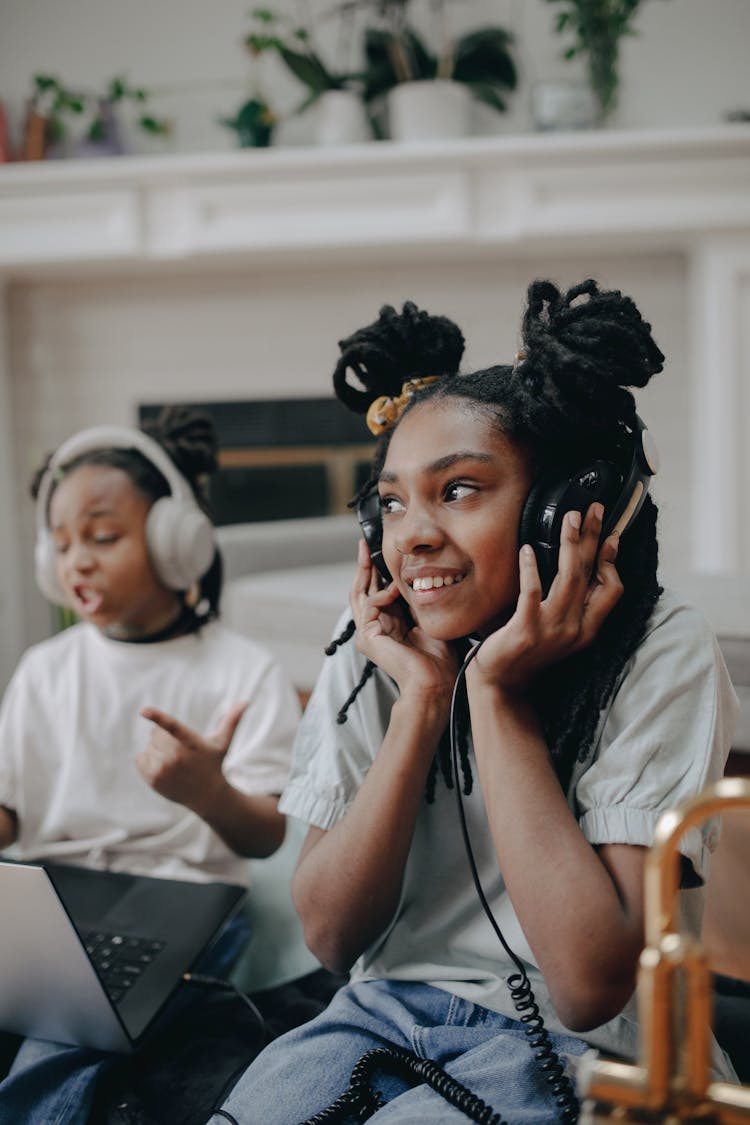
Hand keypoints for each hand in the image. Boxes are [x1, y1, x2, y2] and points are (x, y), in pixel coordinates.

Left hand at [136, 701, 247, 812]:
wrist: (208, 796)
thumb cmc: (213, 763)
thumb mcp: (223, 742)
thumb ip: (232, 720)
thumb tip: (246, 701)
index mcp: (191, 742)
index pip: (172, 727)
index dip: (157, 717)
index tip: (143, 710)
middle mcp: (177, 756)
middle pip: (156, 734)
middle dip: (164, 738)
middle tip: (179, 750)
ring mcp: (164, 769)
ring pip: (148, 746)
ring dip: (157, 750)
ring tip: (174, 761)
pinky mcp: (153, 779)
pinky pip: (140, 759)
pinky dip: (147, 760)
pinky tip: (163, 768)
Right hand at [350, 539, 457, 700]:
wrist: (436, 681)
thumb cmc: (438, 656)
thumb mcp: (426, 617)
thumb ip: (415, 599)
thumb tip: (416, 575)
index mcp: (388, 624)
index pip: (376, 591)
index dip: (375, 571)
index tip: (377, 549)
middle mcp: (374, 628)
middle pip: (362, 590)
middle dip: (364, 566)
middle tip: (364, 544)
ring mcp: (368, 633)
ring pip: (360, 594)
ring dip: (367, 573)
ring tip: (371, 554)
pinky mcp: (368, 638)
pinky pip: (370, 605)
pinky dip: (382, 593)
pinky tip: (396, 587)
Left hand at [468, 503, 622, 692]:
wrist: (500, 683)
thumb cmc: (526, 651)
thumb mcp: (559, 630)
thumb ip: (573, 604)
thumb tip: (583, 566)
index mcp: (586, 630)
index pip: (613, 590)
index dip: (612, 560)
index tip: (609, 534)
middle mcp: (574, 630)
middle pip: (591, 575)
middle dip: (594, 538)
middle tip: (595, 509)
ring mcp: (551, 630)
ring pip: (569, 578)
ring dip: (571, 544)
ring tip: (569, 518)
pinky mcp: (525, 629)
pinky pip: (532, 592)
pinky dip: (531, 568)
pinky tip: (527, 549)